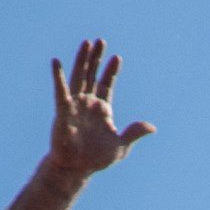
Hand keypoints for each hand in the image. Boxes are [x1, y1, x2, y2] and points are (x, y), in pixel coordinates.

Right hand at [47, 38, 154, 178]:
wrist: (77, 169)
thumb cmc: (97, 159)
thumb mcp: (121, 146)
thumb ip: (134, 133)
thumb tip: (152, 127)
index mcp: (103, 109)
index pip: (107, 84)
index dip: (111, 71)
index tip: (117, 57)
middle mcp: (88, 103)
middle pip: (92, 74)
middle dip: (97, 58)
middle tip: (101, 41)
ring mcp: (75, 104)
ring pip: (79, 77)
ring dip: (82, 60)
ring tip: (86, 43)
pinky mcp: (63, 110)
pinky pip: (60, 91)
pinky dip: (58, 76)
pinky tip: (56, 62)